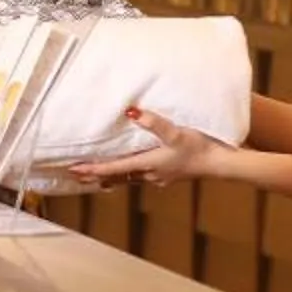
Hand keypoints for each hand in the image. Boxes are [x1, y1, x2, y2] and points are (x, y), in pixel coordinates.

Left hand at [68, 106, 235, 187]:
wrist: (220, 164)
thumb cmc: (199, 147)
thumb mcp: (176, 132)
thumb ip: (154, 123)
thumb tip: (131, 111)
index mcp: (147, 164)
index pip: (112, 169)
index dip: (91, 169)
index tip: (72, 169)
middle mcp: (148, 175)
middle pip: (115, 178)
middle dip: (93, 176)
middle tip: (72, 174)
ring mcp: (157, 177)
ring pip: (125, 180)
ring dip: (107, 177)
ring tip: (91, 176)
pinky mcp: (165, 175)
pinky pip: (137, 178)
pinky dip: (124, 175)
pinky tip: (125, 172)